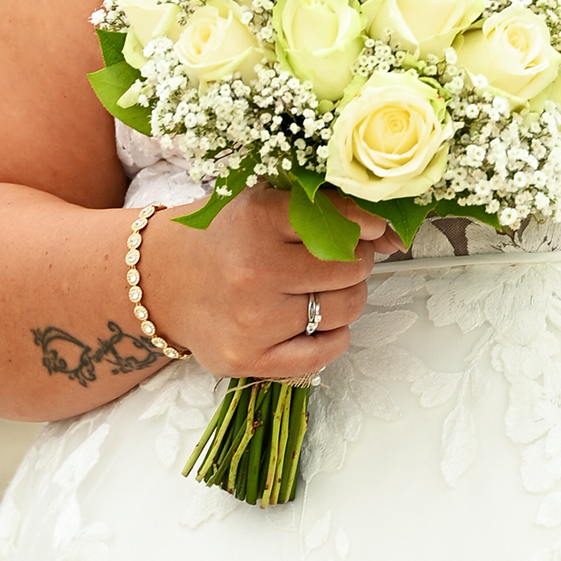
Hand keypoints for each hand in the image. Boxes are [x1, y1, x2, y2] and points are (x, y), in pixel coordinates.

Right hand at [135, 188, 400, 383]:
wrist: (163, 281)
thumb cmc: (226, 238)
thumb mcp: (266, 201)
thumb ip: (328, 206)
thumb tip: (396, 234)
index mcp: (257, 218)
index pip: (343, 220)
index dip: (366, 225)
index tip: (369, 228)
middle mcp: (253, 269)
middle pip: (350, 267)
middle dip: (356, 261)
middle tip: (338, 258)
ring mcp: (252, 319)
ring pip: (343, 309)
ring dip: (346, 297)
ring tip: (320, 287)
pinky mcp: (249, 359)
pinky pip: (324, 352)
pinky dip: (332, 335)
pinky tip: (312, 319)